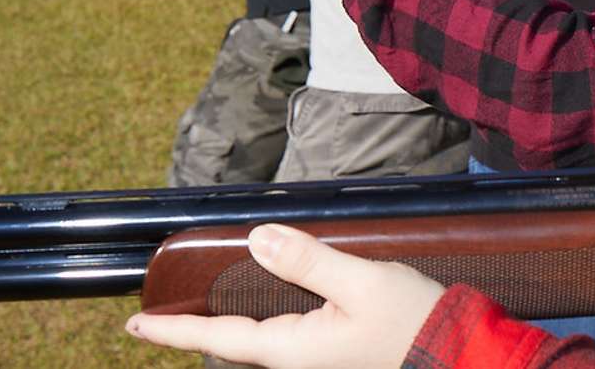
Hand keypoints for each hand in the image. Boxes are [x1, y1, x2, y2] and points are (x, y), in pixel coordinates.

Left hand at [125, 223, 443, 368]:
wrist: (463, 353)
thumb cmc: (415, 323)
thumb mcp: (362, 283)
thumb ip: (309, 262)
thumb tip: (258, 239)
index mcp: (292, 349)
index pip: (216, 337)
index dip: (171, 330)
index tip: (131, 324)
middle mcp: (299, 359)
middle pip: (234, 339)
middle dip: (196, 325)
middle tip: (159, 310)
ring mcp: (318, 358)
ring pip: (260, 336)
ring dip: (229, 321)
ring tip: (201, 303)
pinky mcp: (337, 349)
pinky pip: (286, 332)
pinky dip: (264, 315)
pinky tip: (267, 300)